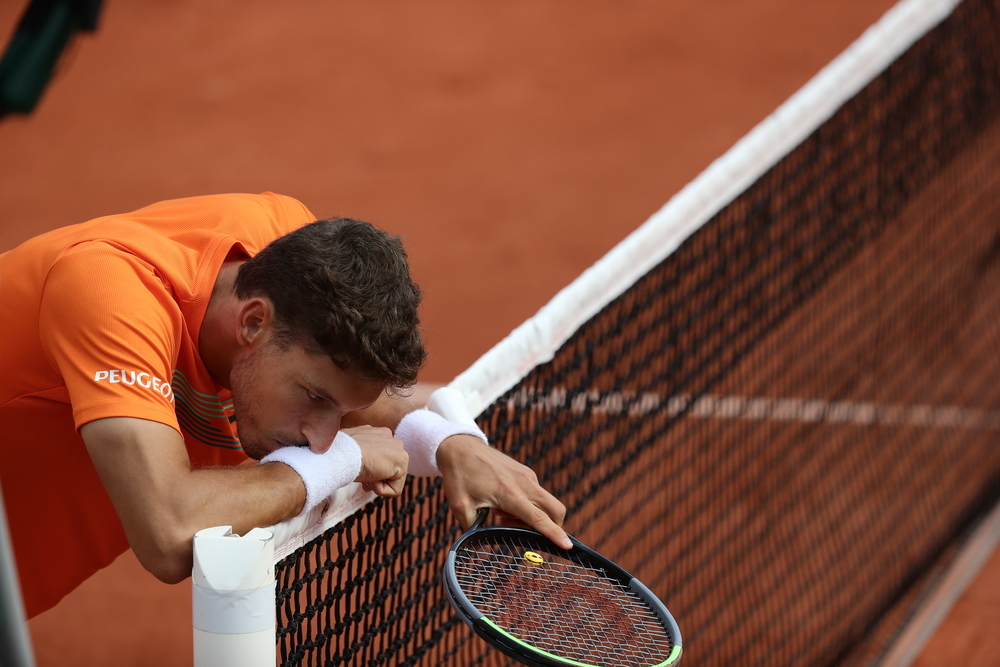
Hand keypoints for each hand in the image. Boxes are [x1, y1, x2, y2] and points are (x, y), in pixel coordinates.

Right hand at [344, 425, 407, 496]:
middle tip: (363, 480)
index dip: (370, 470)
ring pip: (392, 479)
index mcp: (377, 433)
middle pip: (388, 468)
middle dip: (376, 477)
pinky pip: (395, 489)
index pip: (380, 457)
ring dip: (376, 483)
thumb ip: (359, 450)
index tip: (360, 474)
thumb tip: (363, 463)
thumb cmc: (338, 451)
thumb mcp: (347, 448)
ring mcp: (398, 449)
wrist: (343, 454)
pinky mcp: (402, 463)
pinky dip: (381, 491)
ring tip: (365, 476)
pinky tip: (371, 480)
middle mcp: (391, 438)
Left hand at [437, 434, 571, 548]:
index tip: (568, 546)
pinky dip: (526, 506)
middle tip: (520, 532)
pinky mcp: (526, 472)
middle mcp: (524, 483)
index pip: (539, 518)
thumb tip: (480, 547)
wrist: (460, 446)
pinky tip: (502, 504)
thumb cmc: (459, 476)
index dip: (554, 534)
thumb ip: (472, 529)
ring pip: (544, 504)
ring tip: (499, 515)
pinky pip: (536, 495)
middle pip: (555, 510)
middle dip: (552, 528)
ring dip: (530, 517)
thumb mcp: (460, 506)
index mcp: (510, 493)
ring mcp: (527, 476)